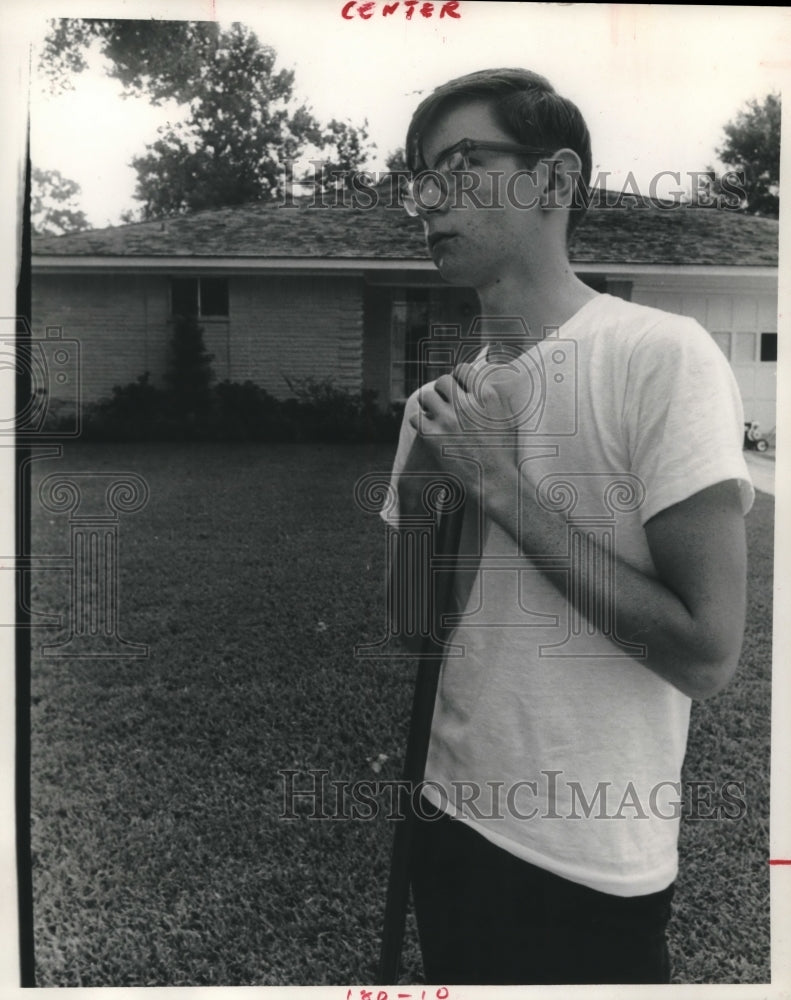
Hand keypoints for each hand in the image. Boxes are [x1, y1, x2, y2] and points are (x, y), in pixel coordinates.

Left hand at [408, 359, 519, 506]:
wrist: (494, 480)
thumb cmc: (503, 452)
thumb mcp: (506, 418)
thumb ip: (493, 397)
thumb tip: (485, 380)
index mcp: (486, 396)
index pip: (463, 369)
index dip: (457, 377)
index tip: (457, 387)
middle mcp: (466, 404)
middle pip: (442, 381)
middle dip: (442, 391)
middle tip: (444, 402)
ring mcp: (448, 419)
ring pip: (426, 397)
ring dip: (429, 404)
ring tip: (433, 413)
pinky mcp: (433, 436)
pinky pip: (417, 417)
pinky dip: (420, 422)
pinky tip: (427, 428)